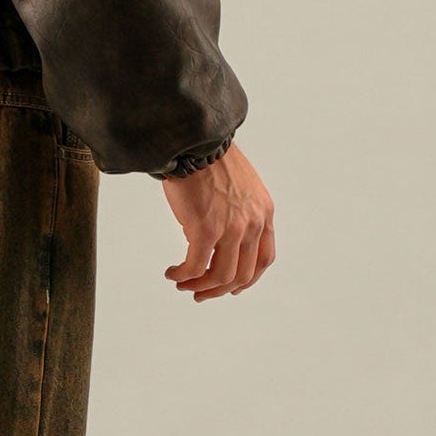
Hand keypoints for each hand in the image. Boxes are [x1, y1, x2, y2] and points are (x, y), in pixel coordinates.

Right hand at [161, 145, 274, 301]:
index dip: (247, 279)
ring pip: (220, 276)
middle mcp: (252, 223)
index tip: (231, 287)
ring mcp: (231, 228)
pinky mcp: (206, 230)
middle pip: (242, 274)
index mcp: (263, 213)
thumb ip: (236, 213)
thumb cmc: (209, 159)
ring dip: (200, 286)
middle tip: (200, 293)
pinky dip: (183, 275)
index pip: (263, 259)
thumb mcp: (238, 187)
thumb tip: (213, 239)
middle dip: (219, 289)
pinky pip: (195, 266)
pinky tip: (172, 273)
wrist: (195, 142)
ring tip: (183, 284)